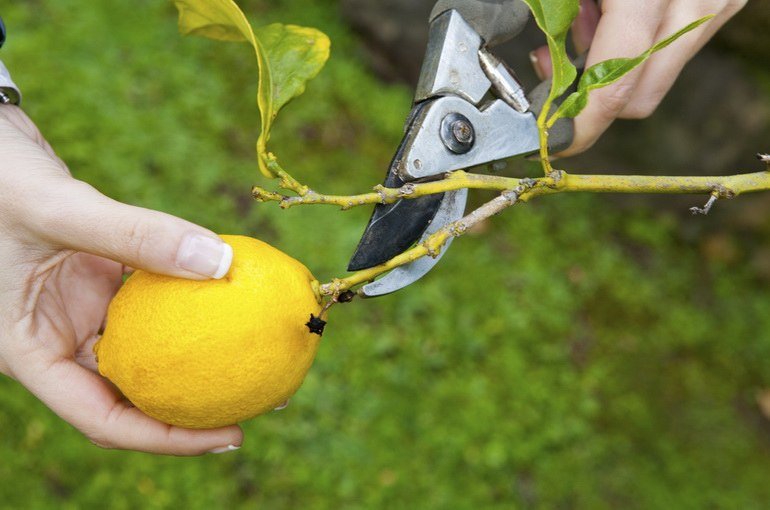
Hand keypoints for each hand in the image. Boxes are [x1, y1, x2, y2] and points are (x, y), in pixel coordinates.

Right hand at [0, 105, 241, 454]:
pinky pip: (152, 299)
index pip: (101, 418)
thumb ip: (136, 235)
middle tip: (256, 402)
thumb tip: (222, 263)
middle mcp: (57, 338)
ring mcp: (79, 310)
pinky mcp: (99, 280)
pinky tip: (228, 296)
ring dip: (195, 352)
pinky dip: (187, 299)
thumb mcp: (58, 209)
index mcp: (30, 350)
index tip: (229, 434)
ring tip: (252, 355)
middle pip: (131, 393)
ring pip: (146, 347)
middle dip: (192, 406)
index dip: (166, 437)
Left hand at [529, 0, 746, 155]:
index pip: (616, 88)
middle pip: (638, 96)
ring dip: (610, 65)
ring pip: (657, 73)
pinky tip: (611, 9)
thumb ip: (557, 10)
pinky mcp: (724, 0)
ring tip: (579, 23)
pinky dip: (637, 41)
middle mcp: (696, 5)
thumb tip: (539, 54)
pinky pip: (675, 44)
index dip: (580, 125)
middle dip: (588, 95)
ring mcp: (719, 3)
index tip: (553, 138)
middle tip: (549, 63)